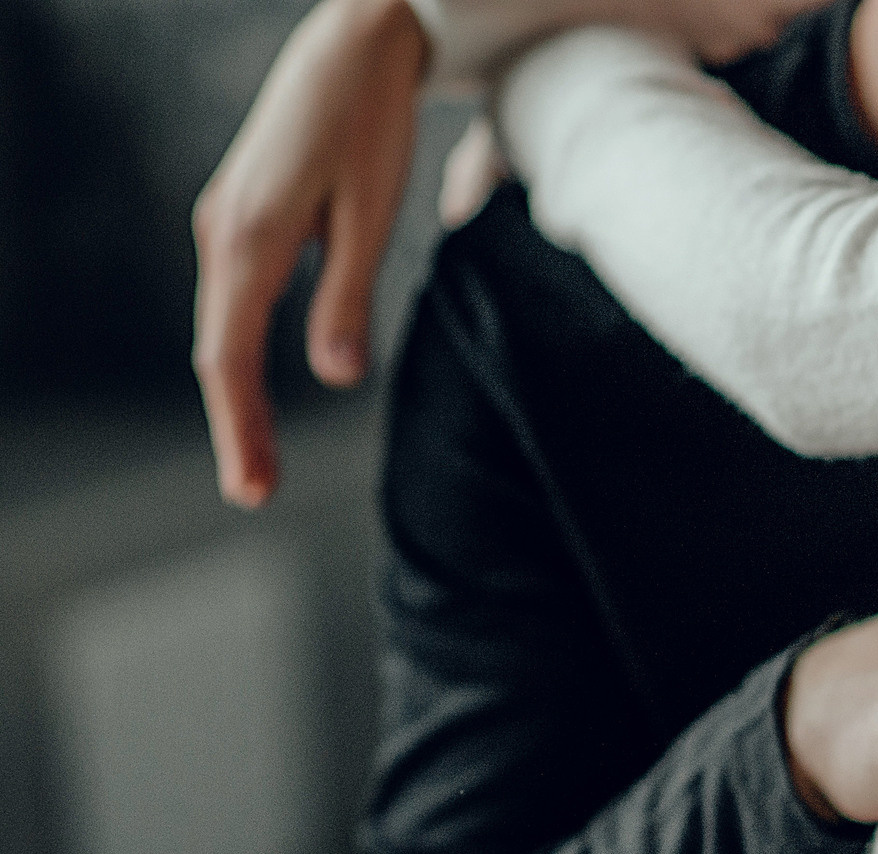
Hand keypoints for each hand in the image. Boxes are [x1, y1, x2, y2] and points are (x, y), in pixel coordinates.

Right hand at [193, 0, 428, 506]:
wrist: (357, 44)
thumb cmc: (371, 123)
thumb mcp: (371, 214)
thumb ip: (348, 296)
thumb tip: (334, 376)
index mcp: (249, 238)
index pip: (229, 357)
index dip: (240, 428)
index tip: (252, 489)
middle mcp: (222, 233)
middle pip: (216, 350)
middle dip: (236, 425)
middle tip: (253, 493)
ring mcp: (226, 222)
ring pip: (221, 325)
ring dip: (237, 394)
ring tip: (256, 458)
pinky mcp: (244, 215)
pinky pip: (234, 299)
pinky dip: (241, 350)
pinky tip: (256, 387)